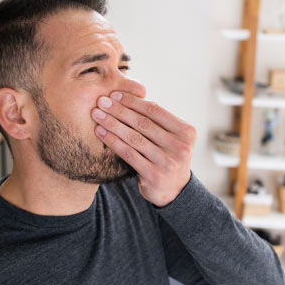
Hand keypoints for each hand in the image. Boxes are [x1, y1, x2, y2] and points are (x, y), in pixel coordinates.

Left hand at [91, 79, 196, 206]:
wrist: (174, 189)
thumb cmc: (167, 155)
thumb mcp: (172, 137)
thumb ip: (158, 120)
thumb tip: (128, 94)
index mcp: (187, 132)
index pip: (156, 111)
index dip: (133, 101)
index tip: (115, 94)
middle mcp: (180, 146)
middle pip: (143, 123)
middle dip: (119, 110)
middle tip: (101, 101)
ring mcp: (168, 162)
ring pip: (134, 138)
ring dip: (112, 124)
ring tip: (97, 115)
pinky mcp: (154, 175)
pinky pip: (128, 154)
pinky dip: (112, 141)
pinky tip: (100, 132)